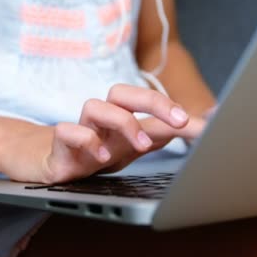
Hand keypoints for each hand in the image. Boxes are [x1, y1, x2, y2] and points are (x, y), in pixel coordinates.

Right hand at [37, 84, 202, 183]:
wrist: (51, 164)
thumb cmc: (95, 152)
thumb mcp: (132, 147)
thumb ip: (162, 134)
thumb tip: (200, 124)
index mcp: (121, 118)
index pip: (150, 105)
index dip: (177, 111)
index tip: (205, 124)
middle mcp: (102, 120)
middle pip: (122, 92)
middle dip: (154, 102)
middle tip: (180, 121)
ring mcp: (81, 131)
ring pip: (95, 107)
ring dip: (122, 123)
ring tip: (142, 146)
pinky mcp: (60, 146)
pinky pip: (68, 132)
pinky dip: (87, 142)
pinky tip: (102, 157)